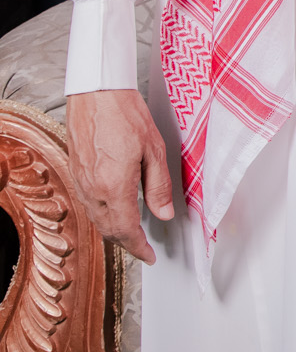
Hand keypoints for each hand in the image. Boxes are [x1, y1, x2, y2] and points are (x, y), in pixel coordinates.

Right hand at [66, 90, 175, 264]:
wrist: (96, 95)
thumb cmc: (126, 115)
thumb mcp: (155, 150)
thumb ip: (158, 186)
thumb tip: (164, 214)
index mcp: (114, 187)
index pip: (126, 230)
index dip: (138, 248)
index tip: (148, 256)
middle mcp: (93, 190)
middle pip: (109, 229)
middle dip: (127, 243)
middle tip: (143, 249)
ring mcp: (81, 182)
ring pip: (97, 219)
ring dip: (114, 231)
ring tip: (132, 235)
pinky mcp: (76, 173)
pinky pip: (89, 205)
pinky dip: (103, 216)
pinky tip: (114, 212)